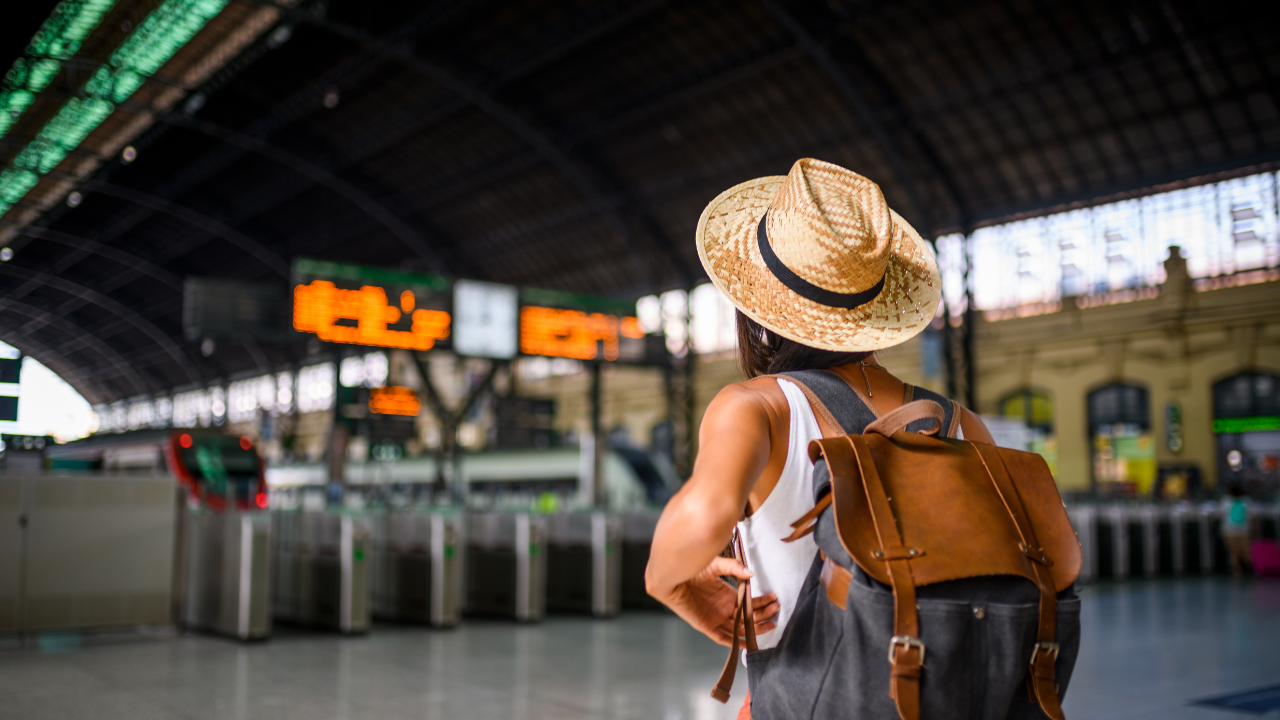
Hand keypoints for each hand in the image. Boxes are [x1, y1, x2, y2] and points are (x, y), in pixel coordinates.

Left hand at [659, 556, 779, 646]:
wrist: (672, 576)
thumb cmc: (692, 568)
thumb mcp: (716, 565)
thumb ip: (733, 567)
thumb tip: (751, 574)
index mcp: (728, 596)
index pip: (750, 604)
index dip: (763, 603)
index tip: (774, 599)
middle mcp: (725, 609)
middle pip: (749, 617)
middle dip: (764, 614)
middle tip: (776, 608)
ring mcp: (716, 618)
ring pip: (741, 628)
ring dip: (756, 627)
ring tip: (771, 622)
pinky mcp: (706, 626)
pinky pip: (723, 638)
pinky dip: (735, 642)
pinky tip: (748, 641)